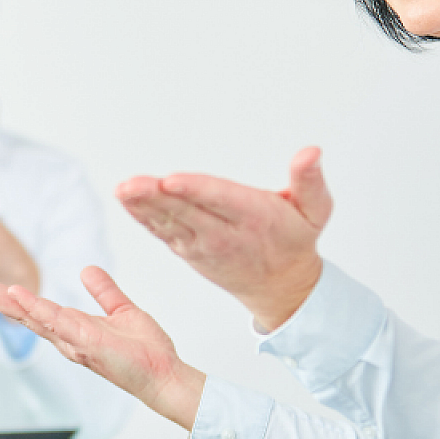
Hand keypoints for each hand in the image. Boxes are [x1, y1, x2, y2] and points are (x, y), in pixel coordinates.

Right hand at [0, 266, 204, 429]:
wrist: (165, 376)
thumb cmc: (146, 352)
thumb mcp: (122, 311)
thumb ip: (104, 292)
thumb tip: (87, 270)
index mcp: (70, 327)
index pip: (30, 308)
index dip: (4, 295)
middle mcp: (64, 336)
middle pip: (20, 313)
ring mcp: (72, 341)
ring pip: (30, 317)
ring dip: (3, 301)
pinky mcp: (86, 343)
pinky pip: (56, 322)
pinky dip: (34, 308)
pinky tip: (16, 295)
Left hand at [117, 147, 330, 329]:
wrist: (281, 286)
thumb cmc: (295, 239)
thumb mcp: (315, 211)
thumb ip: (309, 182)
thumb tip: (311, 152)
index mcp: (255, 219)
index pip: (221, 201)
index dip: (195, 190)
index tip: (171, 181)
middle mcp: (225, 233)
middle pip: (187, 212)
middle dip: (157, 198)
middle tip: (132, 184)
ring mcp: (203, 244)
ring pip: (169, 222)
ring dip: (143, 206)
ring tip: (123, 190)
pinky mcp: (188, 249)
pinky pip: (162, 231)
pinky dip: (143, 217)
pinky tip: (126, 200)